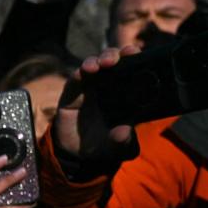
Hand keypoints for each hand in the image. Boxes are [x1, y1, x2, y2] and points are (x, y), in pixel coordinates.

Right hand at [53, 46, 139, 164]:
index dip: (133, 57)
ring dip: (97, 61)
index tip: (135, 53)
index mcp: (124, 91)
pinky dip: (78, 74)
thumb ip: (125, 140)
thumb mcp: (120, 146)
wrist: (79, 155)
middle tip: (118, 58)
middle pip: (112, 61)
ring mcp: (88, 88)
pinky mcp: (71, 94)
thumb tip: (124, 132)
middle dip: (115, 55)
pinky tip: (82, 72)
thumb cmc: (105, 145)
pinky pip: (74, 80)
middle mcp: (106, 85)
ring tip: (100, 65)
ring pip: (93, 65)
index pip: (131, 68)